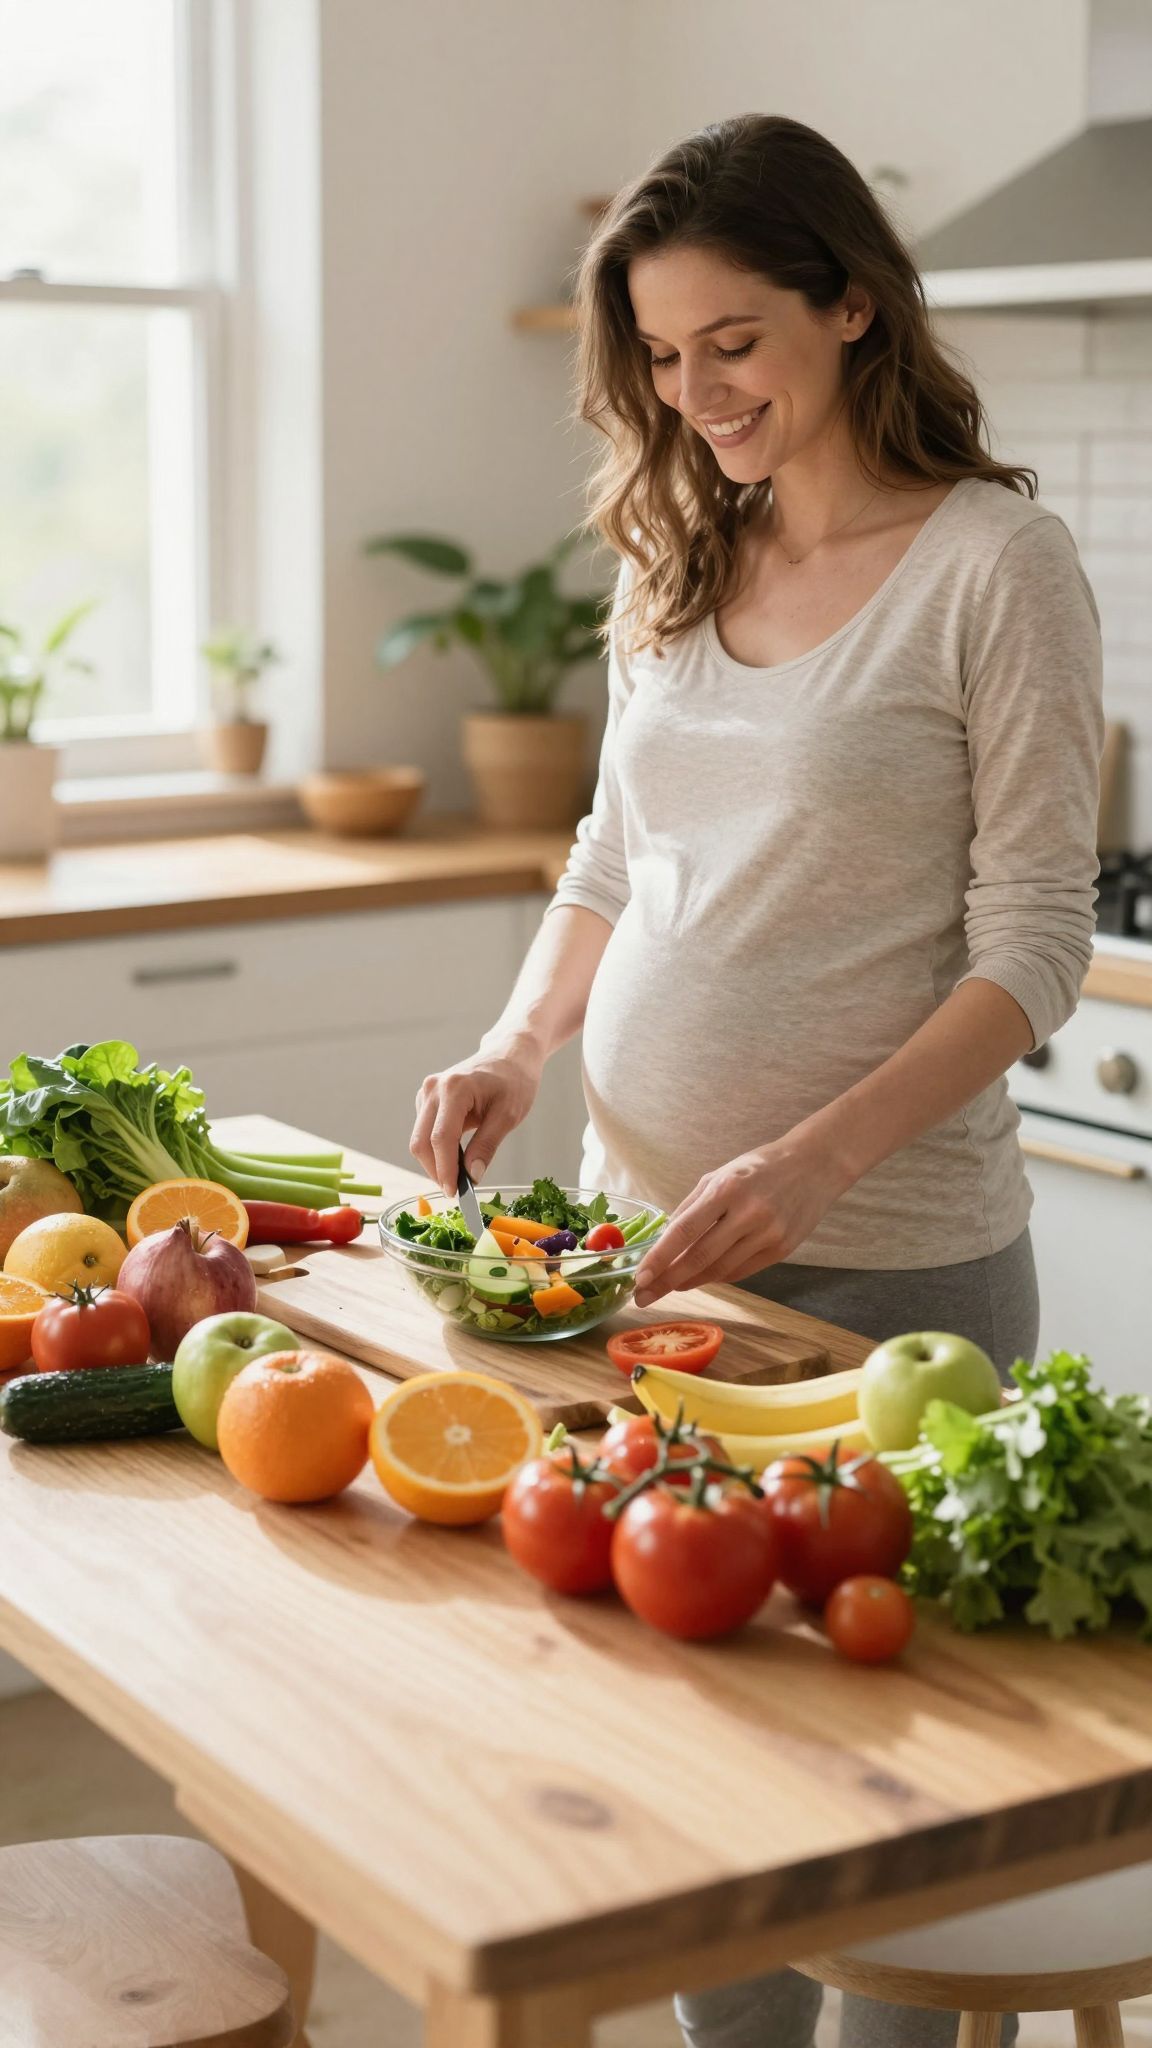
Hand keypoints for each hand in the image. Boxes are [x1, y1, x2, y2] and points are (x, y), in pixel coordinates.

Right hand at [410, 1036, 544, 1193]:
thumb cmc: (514, 1080)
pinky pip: (424, 1131)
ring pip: (419, 1139)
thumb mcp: (508, 1115)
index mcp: (454, 1089)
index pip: (441, 1138)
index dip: (445, 1170)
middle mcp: (433, 1089)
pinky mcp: (427, 1100)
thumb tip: (471, 1176)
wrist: (510, 1055)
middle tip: (456, 1191)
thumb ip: (487, 1146)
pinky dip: (436, 1149)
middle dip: (436, 1170)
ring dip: (435, 1162)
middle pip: (421, 1142)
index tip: (455, 1193)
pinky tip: (457, 1156)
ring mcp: (427, 1093)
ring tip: (460, 1175)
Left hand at [633, 1135, 852, 1307]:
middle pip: (700, 1257)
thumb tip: (663, 1240)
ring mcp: (768, 1234)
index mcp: (727, 1189)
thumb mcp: (719, 1174)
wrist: (814, 1166)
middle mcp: (749, 1213)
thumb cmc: (759, 1168)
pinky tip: (701, 1278)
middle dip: (667, 1280)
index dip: (660, 1258)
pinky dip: (716, 1277)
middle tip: (644, 1295)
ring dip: (690, 1282)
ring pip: (719, 1270)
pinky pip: (741, 1271)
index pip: (685, 1231)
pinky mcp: (782, 1250)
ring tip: (669, 1286)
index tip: (640, 1278)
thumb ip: (691, 1207)